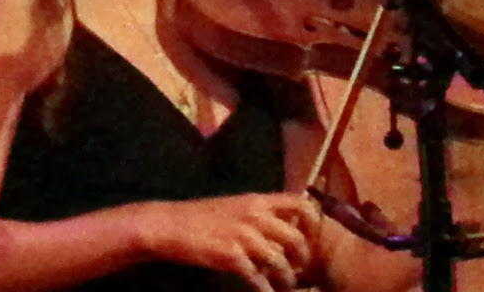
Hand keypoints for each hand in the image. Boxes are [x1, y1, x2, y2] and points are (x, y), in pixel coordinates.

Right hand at [157, 192, 319, 291]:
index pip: (298, 202)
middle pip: (295, 236)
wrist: (171, 225)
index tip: (312, 236)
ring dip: (287, 277)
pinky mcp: (231, 257)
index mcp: (257, 201)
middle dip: (303, 257)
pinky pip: (258, 278)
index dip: (312, 220)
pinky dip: (266, 290)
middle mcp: (255, 216)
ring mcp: (244, 236)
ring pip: (280, 260)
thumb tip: (281, 229)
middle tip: (301, 268)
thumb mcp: (235, 206)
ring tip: (286, 285)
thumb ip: (259, 214)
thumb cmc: (201, 216)